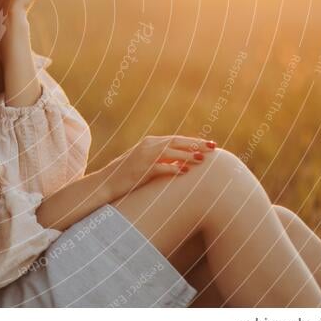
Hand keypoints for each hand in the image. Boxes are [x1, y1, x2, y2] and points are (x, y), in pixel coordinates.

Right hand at [101, 135, 217, 198]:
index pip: (177, 139)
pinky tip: (185, 172)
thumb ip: (161, 159)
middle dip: (196, 144)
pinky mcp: (141, 169)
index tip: (210, 144)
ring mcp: (144, 157)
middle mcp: (148, 146)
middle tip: (214, 147)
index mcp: (150, 142)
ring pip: (170, 152)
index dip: (194, 141)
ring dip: (187, 155)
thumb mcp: (145, 162)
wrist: (107, 182)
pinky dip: (174, 169)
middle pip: (177, 142)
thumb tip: (181, 162)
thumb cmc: (127, 174)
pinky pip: (160, 167)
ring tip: (202, 159)